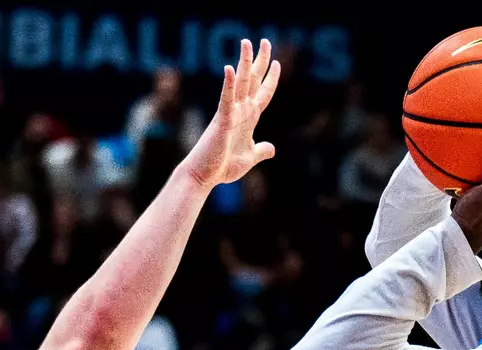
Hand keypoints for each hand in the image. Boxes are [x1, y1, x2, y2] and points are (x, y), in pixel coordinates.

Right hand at [184, 39, 280, 188]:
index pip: (263, 93)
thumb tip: (271, 148)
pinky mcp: (221, 121)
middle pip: (253, 81)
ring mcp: (231, 114)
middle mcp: (240, 111)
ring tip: (247, 42)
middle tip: (265, 41)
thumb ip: (260, 151)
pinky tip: (230, 68)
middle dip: (260, 61)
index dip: (271, 78)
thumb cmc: (223, 167)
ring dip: (244, 62)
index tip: (276, 62)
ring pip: (240, 83)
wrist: (205, 176)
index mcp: (248, 119)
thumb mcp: (249, 158)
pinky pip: (226, 100)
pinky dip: (229, 85)